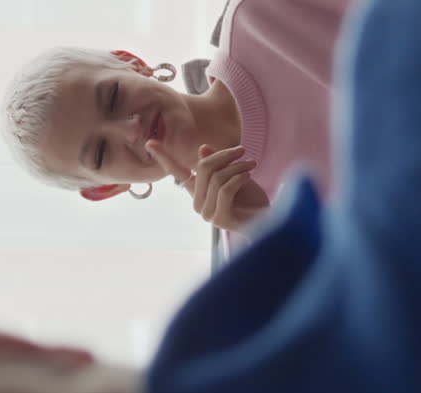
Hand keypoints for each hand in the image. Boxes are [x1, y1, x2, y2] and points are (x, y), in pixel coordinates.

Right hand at [147, 141, 269, 230]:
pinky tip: (249, 175)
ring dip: (237, 167)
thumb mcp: (235, 176)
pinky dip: (239, 178)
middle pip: (203, 168)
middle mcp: (198, 205)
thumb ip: (218, 165)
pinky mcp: (219, 219)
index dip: (164, 157)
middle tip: (242, 150)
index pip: (177, 173)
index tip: (150, 141)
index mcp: (198, 193)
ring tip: (252, 164)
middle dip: (224, 155)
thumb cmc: (252, 200)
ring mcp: (207, 214)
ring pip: (217, 178)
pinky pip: (225, 190)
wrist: (271, 222)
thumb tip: (203, 148)